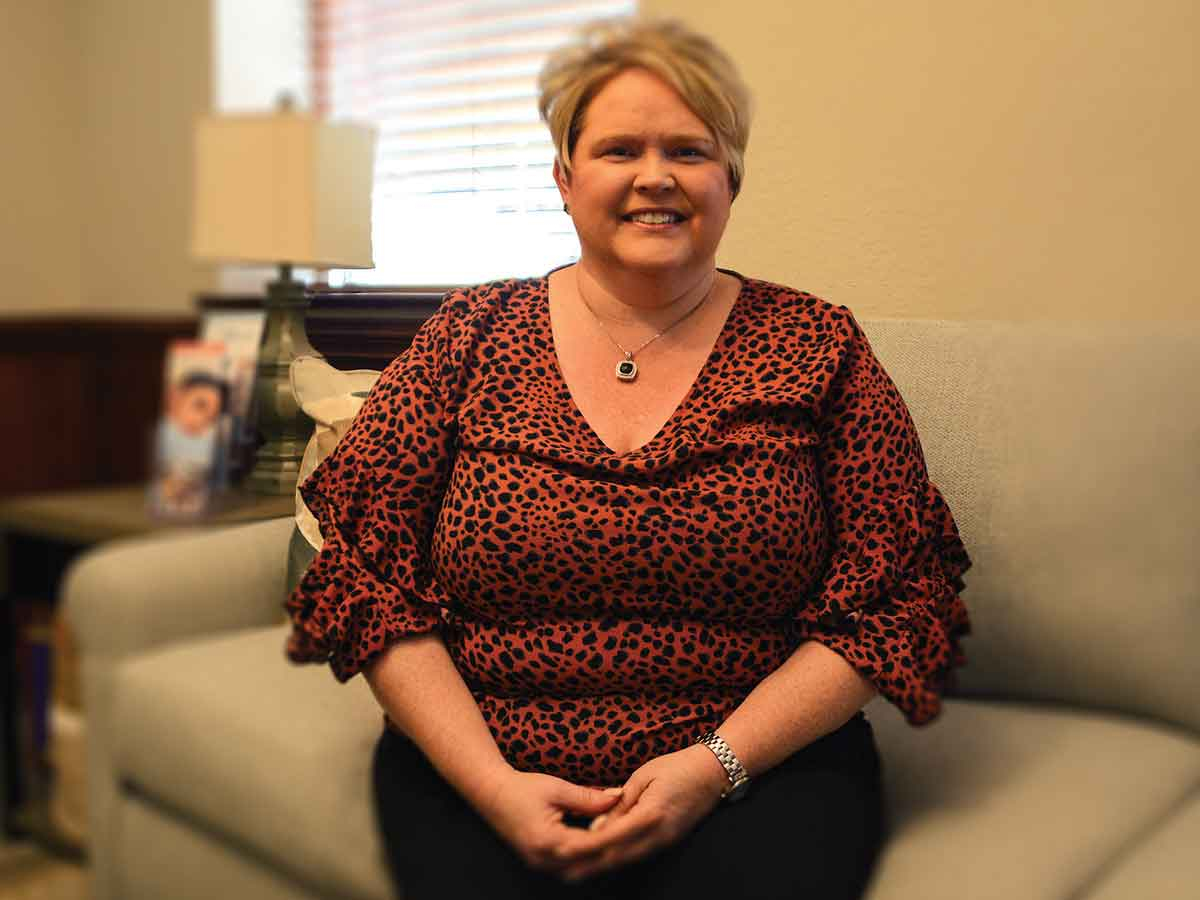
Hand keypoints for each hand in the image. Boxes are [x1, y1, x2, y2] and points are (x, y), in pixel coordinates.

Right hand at [470, 766, 624, 875]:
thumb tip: (617, 799)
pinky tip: (603, 844)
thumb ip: (588, 798)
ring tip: (623, 840)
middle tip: (636, 836)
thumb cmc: (522, 788)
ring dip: (601, 856)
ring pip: (581, 868)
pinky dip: (588, 856)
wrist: (491, 793)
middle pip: (589, 862)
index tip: (637, 825)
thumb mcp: (557, 788)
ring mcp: (541, 864)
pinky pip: (570, 865)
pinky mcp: (541, 861)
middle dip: (613, 850)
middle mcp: (545, 859)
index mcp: (548, 841)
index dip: (617, 834)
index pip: (592, 844)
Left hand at [554, 744, 730, 882]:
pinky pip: (640, 855)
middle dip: (590, 866)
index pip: (611, 837)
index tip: (564, 852)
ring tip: (579, 872)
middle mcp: (658, 834)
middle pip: (619, 857)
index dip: (586, 847)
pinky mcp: (669, 841)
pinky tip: (605, 862)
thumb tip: (597, 827)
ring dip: (603, 867)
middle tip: (565, 872)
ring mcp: (666, 841)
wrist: (713, 773)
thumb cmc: (677, 768)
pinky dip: (620, 860)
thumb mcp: (642, 777)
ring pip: (629, 860)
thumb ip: (619, 804)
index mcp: (650, 814)